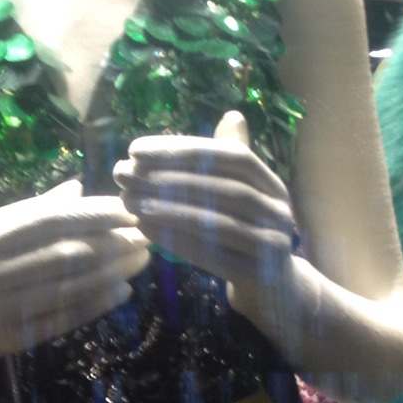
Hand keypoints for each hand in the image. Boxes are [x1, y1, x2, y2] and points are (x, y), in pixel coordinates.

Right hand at [0, 178, 148, 362]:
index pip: (51, 219)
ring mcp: (1, 306)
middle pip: (64, 253)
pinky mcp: (8, 338)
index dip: (95, 213)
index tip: (130, 208)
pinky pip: (58, 319)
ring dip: (110, 272)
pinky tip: (120, 292)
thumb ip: (31, 211)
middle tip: (148, 234)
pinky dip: (93, 305)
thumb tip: (78, 189)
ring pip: (65, 286)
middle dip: (112, 242)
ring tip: (141, 260)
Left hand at [114, 111, 296, 296]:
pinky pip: (213, 256)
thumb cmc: (245, 234)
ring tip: (131, 203)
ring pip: (217, 223)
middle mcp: (278, 210)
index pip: (230, 156)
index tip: (135, 149)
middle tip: (123, 176)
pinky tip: (147, 232)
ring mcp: (273, 243)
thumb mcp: (242, 196)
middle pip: (222, 188)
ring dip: (169, 211)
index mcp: (272, 184)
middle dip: (168, 179)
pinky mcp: (259, 275)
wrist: (272, 289)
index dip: (183, 150)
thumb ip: (229, 161)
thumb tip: (232, 114)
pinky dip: (178, 242)